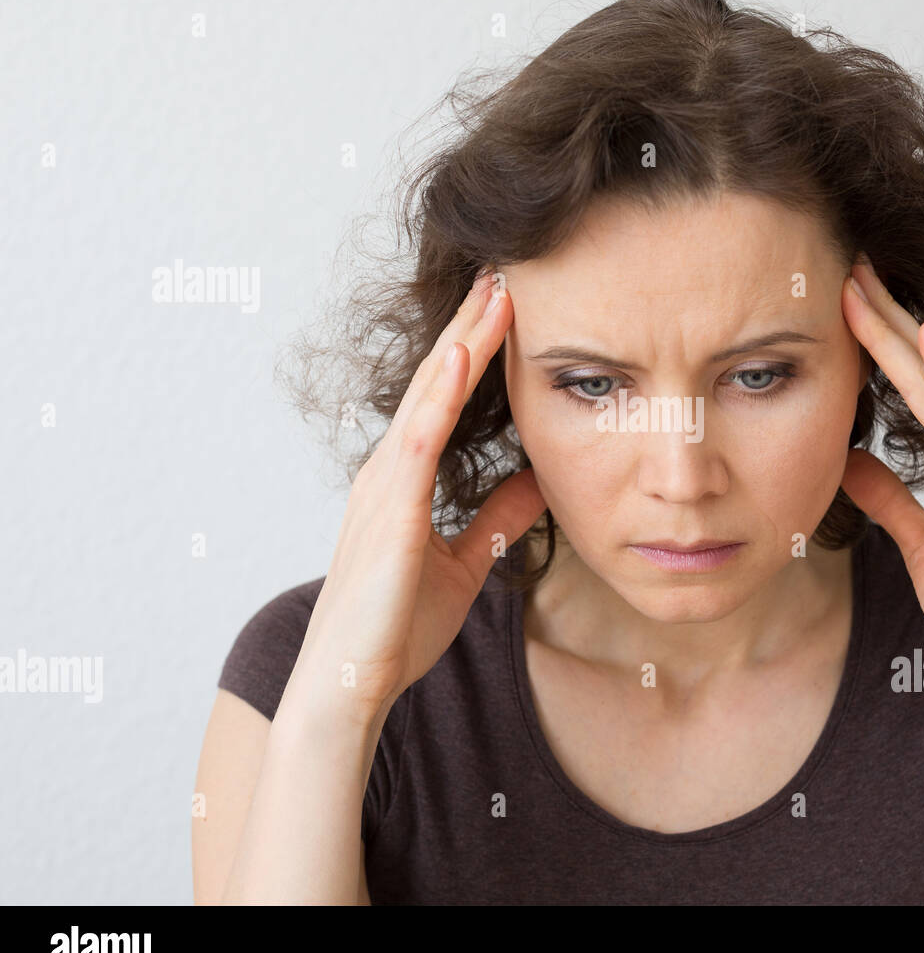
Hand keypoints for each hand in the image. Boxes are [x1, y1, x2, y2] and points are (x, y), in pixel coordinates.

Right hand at [299, 269, 546, 719]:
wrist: (353, 683)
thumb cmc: (398, 627)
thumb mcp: (469, 561)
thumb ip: (499, 517)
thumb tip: (540, 479)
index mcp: (406, 478)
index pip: (447, 397)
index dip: (478, 349)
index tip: (510, 304)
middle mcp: (390, 469)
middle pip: (438, 381)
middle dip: (472, 325)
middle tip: (505, 270)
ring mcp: (385, 485)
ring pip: (430, 396)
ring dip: (464, 341)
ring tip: (495, 290)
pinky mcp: (389, 510)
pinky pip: (419, 441)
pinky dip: (441, 395)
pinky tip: (464, 356)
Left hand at [838, 258, 923, 671]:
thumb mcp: (916, 539)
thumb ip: (886, 496)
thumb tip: (846, 459)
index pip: (917, 387)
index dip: (882, 342)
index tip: (847, 302)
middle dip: (885, 315)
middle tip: (849, 264)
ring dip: (898, 329)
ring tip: (861, 282)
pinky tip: (920, 335)